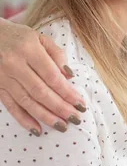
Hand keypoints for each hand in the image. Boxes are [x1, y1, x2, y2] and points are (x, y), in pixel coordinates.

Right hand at [0, 18, 85, 133]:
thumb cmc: (17, 36)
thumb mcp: (38, 37)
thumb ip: (56, 55)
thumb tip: (69, 77)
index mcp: (28, 49)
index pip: (52, 76)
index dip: (67, 92)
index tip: (80, 104)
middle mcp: (14, 64)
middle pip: (40, 92)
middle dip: (60, 108)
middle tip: (75, 118)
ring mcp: (3, 77)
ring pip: (26, 102)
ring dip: (45, 116)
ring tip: (62, 126)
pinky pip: (10, 106)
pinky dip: (23, 119)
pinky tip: (37, 129)